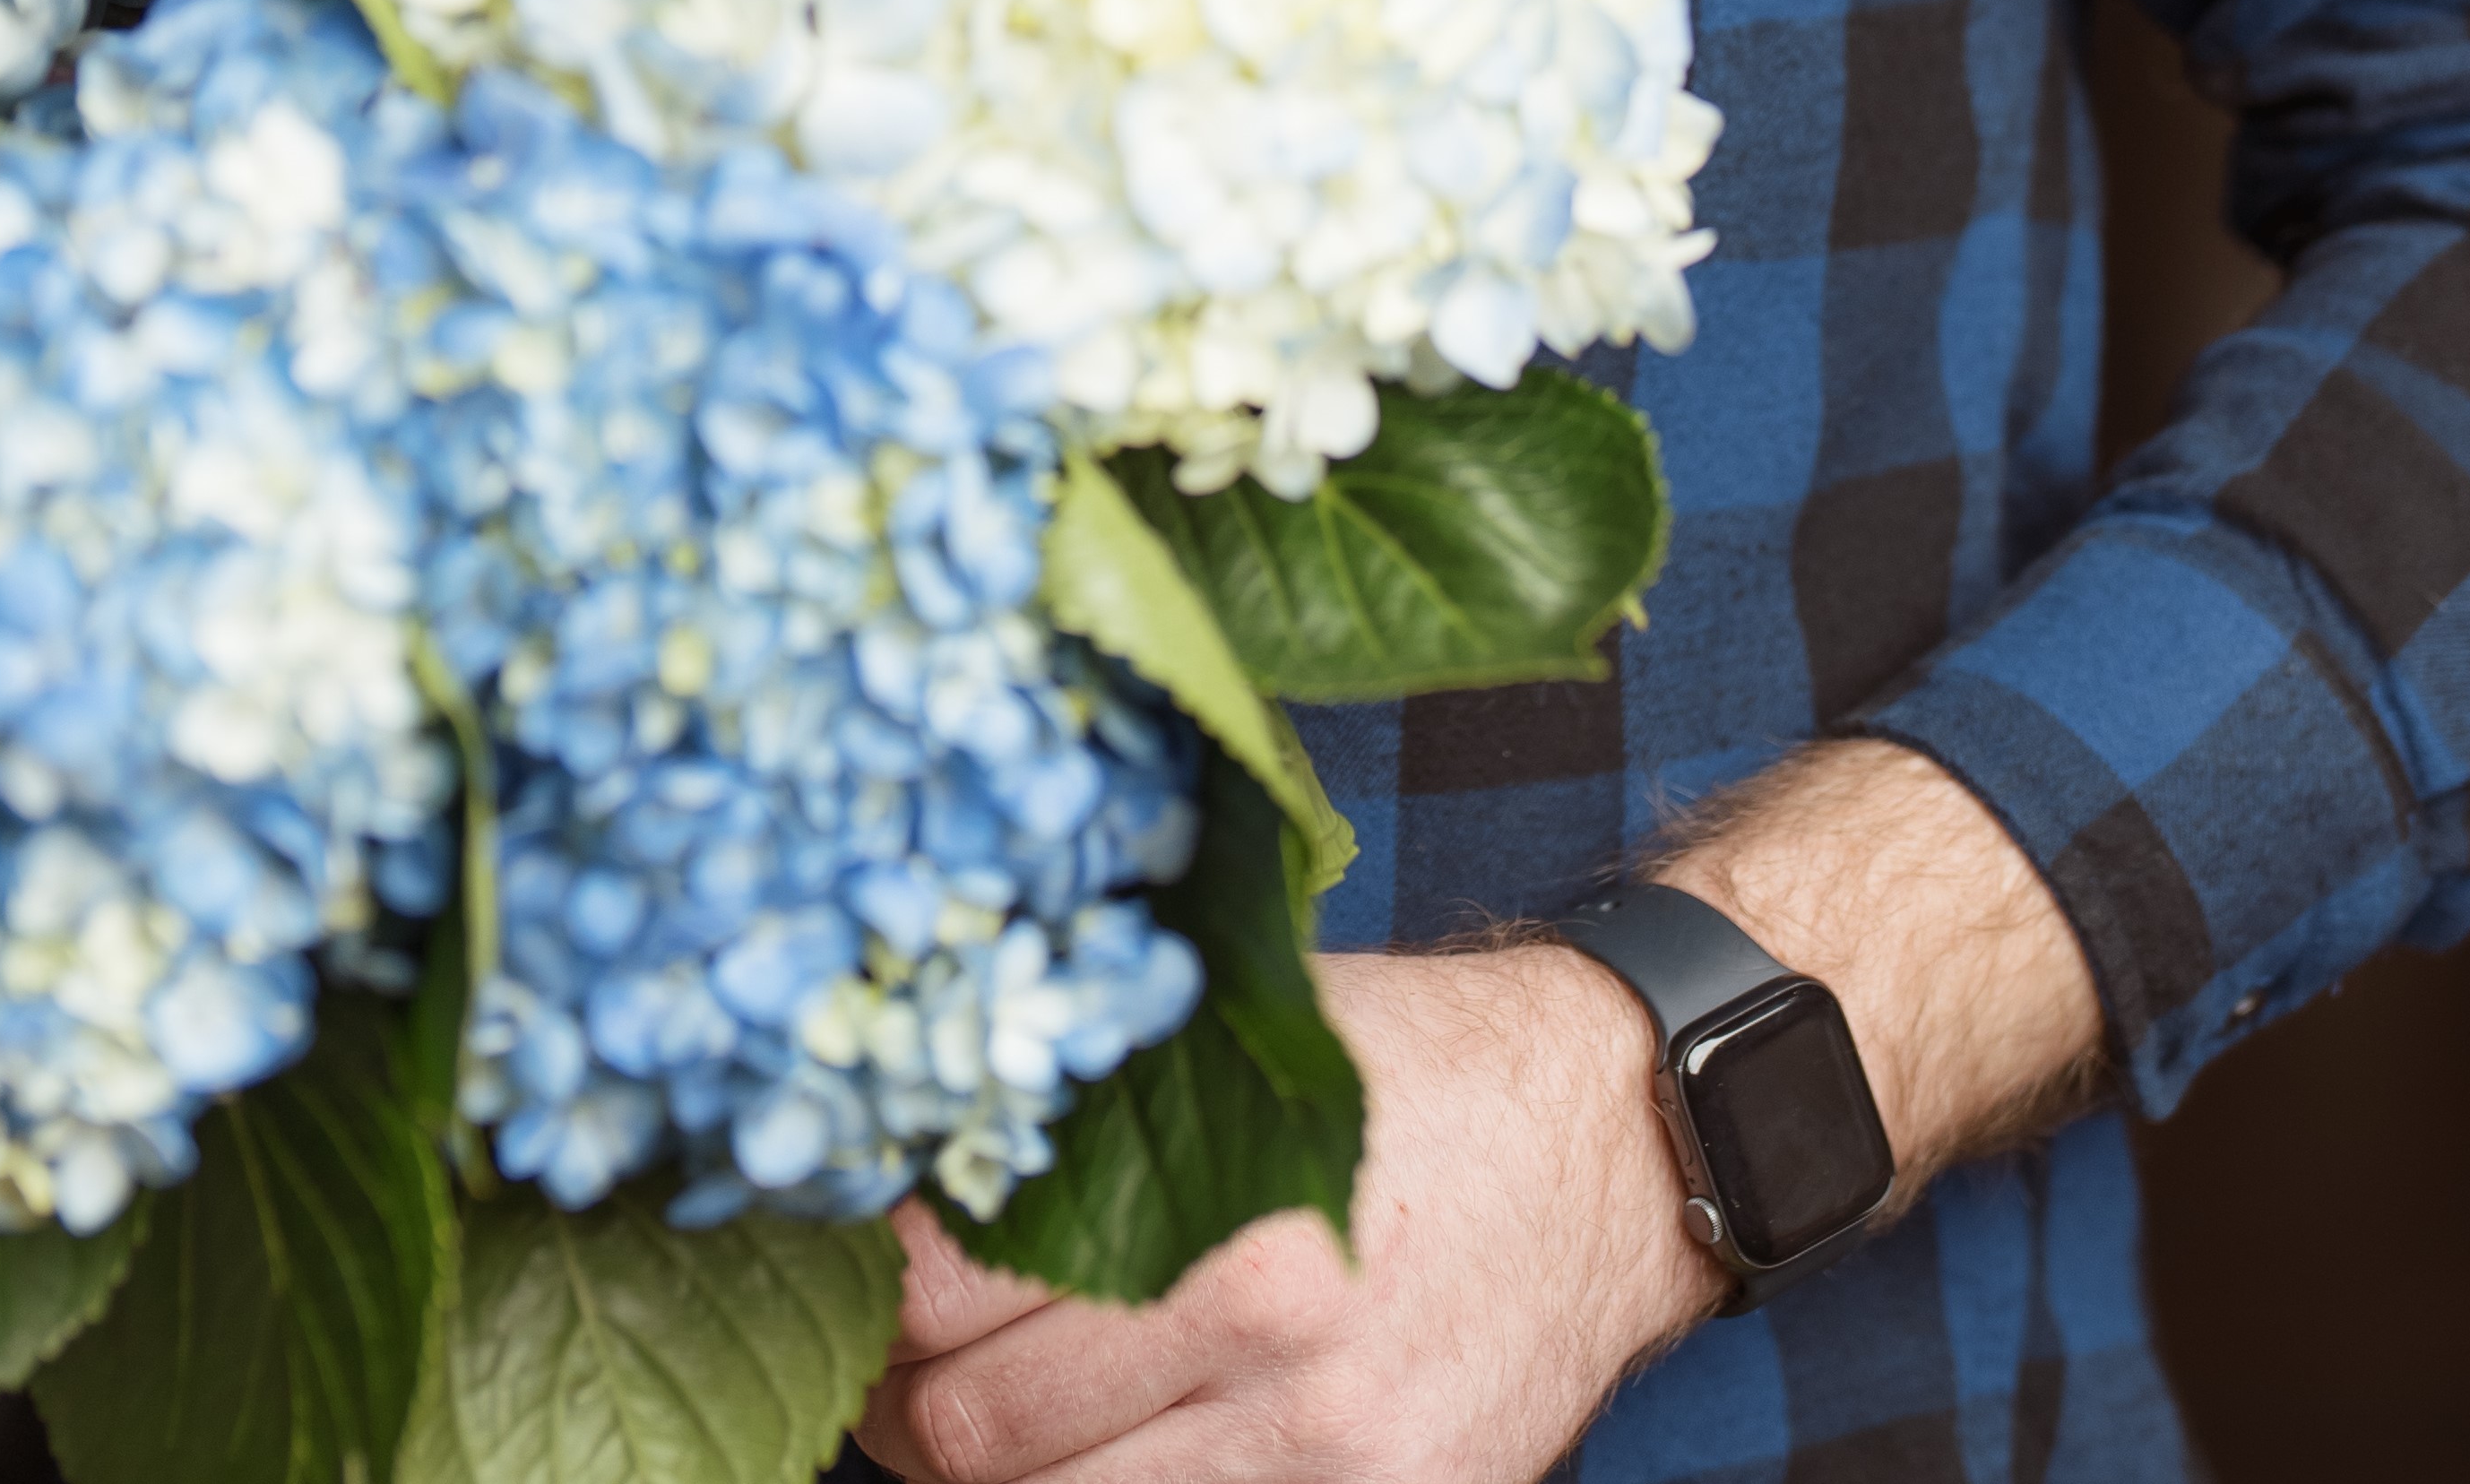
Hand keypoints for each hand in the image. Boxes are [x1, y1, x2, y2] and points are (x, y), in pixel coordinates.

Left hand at [855, 945, 1710, 1483]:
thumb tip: (913, 1109)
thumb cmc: (1412, 1066)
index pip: (942, 1297)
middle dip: (900, 1408)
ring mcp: (1331, 1464)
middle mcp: (1272, 1354)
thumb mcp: (1249, 1030)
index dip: (870, 1290)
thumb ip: (1095, 1087)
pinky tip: (1097, 1456)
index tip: (858, 1262)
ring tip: (980, 1417)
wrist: (1611, 1144)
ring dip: (988, 1477)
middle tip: (895, 1364)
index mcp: (1220, 1216)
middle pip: (975, 1441)